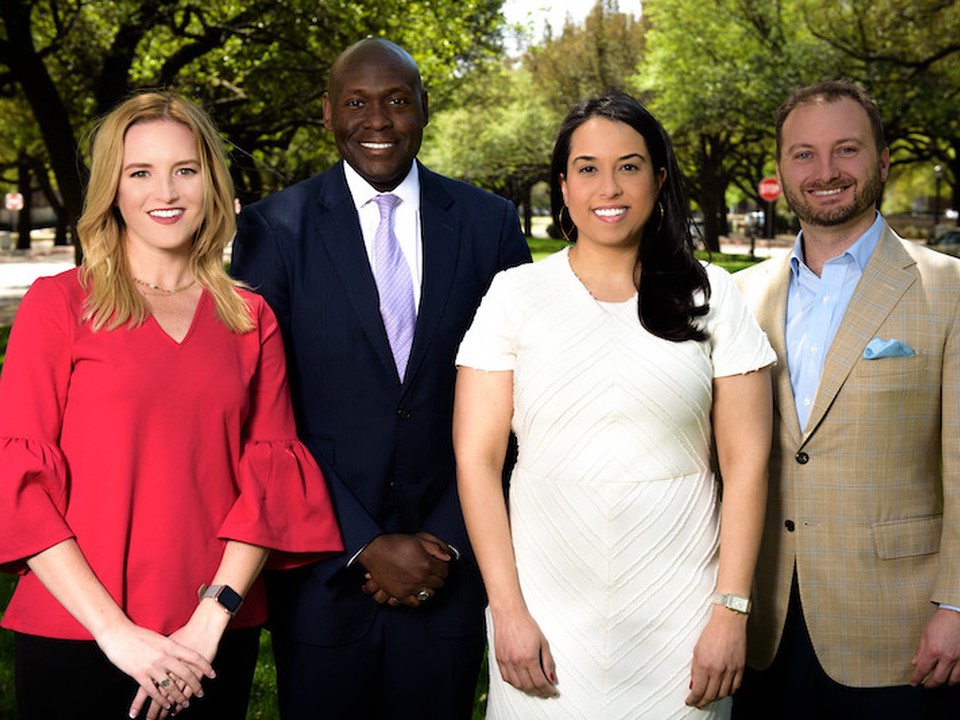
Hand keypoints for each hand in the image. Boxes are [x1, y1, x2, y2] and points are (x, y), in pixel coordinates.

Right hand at [129, 600, 228, 718]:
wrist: (117, 633)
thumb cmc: (138, 634)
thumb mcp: (159, 638)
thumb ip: (169, 647)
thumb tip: (179, 653)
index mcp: (170, 645)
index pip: (193, 657)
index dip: (205, 666)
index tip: (213, 675)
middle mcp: (164, 656)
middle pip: (185, 673)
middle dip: (195, 685)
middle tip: (200, 693)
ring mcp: (152, 666)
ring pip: (171, 685)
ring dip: (179, 697)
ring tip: (185, 704)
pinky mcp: (139, 674)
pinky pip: (154, 690)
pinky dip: (162, 700)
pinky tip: (167, 706)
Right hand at [358, 533, 449, 606]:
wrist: (376, 551)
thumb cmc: (396, 543)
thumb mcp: (418, 540)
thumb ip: (435, 548)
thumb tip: (448, 557)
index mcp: (426, 564)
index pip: (444, 570)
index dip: (444, 566)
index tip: (440, 564)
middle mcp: (420, 578)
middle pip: (439, 583)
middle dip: (439, 577)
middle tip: (434, 572)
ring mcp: (410, 588)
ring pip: (430, 594)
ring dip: (431, 588)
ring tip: (427, 581)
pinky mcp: (400, 594)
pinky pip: (416, 602)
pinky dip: (419, 598)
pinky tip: (418, 591)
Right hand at [490, 606, 557, 697]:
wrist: (509, 614)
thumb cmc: (526, 624)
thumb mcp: (543, 642)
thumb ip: (548, 662)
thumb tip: (552, 678)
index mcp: (529, 657)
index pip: (540, 682)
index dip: (548, 690)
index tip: (553, 692)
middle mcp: (516, 662)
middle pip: (529, 686)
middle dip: (540, 692)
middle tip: (547, 692)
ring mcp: (506, 662)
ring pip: (518, 685)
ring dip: (528, 690)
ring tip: (536, 689)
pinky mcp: (499, 660)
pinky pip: (507, 679)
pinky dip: (516, 684)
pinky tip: (522, 682)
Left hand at [686, 607, 746, 707]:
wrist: (728, 622)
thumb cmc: (711, 633)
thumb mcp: (697, 650)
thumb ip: (695, 669)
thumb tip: (695, 683)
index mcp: (705, 665)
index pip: (698, 691)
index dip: (693, 699)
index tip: (690, 701)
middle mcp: (718, 670)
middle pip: (711, 695)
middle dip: (703, 702)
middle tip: (699, 703)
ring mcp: (731, 670)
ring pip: (724, 694)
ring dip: (715, 698)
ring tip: (710, 697)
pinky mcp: (740, 668)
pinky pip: (736, 687)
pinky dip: (729, 692)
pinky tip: (724, 691)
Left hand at [910, 608, 959, 687]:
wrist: (956, 616)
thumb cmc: (939, 623)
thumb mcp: (924, 635)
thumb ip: (920, 651)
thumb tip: (915, 664)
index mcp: (933, 650)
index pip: (922, 670)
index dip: (916, 679)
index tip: (913, 683)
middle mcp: (947, 657)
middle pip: (938, 679)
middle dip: (930, 685)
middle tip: (925, 686)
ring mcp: (959, 660)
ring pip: (952, 681)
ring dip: (943, 684)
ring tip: (938, 683)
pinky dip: (955, 680)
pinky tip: (950, 679)